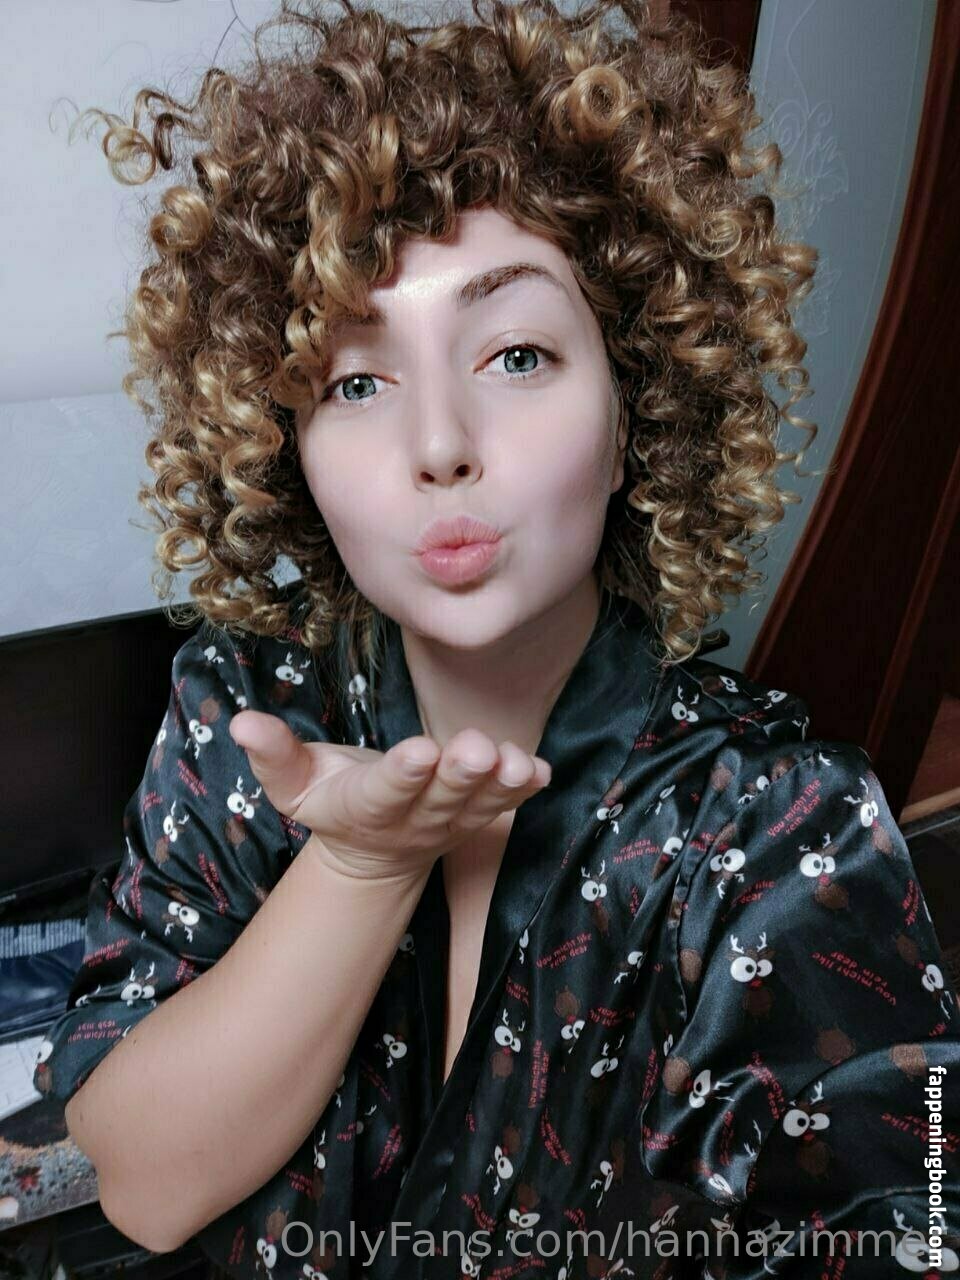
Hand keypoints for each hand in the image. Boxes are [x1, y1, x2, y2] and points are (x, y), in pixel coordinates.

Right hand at [228, 711, 550, 879]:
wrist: (373, 851)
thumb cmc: (332, 800)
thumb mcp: (294, 784)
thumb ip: (274, 754)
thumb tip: (243, 721)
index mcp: (368, 807)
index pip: (386, 792)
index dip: (403, 774)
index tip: (419, 751)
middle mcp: (417, 817)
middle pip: (442, 797)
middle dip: (460, 774)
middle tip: (474, 749)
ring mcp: (454, 819)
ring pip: (481, 803)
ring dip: (501, 784)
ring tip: (516, 762)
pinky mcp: (481, 813)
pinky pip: (507, 804)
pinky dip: (525, 791)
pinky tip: (540, 772)